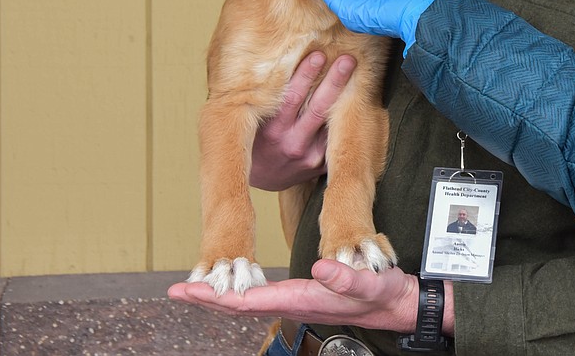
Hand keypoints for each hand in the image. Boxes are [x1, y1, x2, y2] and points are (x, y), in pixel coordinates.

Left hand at [169, 260, 451, 334]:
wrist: (397, 304)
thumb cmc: (384, 292)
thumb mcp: (371, 281)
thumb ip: (348, 277)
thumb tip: (321, 269)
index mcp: (302, 299)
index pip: (248, 301)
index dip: (215, 296)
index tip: (188, 290)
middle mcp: (293, 303)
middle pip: (239, 305)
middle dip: (207, 298)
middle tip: (177, 289)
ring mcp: (295, 301)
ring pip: (247, 302)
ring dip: (219, 296)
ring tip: (195, 287)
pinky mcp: (301, 295)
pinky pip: (261, 296)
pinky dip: (239, 291)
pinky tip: (234, 283)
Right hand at [250, 52, 352, 190]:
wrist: (261, 178)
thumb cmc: (258, 140)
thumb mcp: (254, 122)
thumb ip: (270, 101)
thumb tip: (283, 63)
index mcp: (272, 131)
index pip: (291, 99)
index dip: (305, 76)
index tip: (318, 55)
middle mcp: (292, 143)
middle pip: (318, 108)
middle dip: (334, 82)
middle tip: (348, 60)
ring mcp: (310, 156)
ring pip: (331, 122)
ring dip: (345, 97)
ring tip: (358, 76)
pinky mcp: (322, 164)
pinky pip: (337, 139)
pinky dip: (347, 120)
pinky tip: (359, 101)